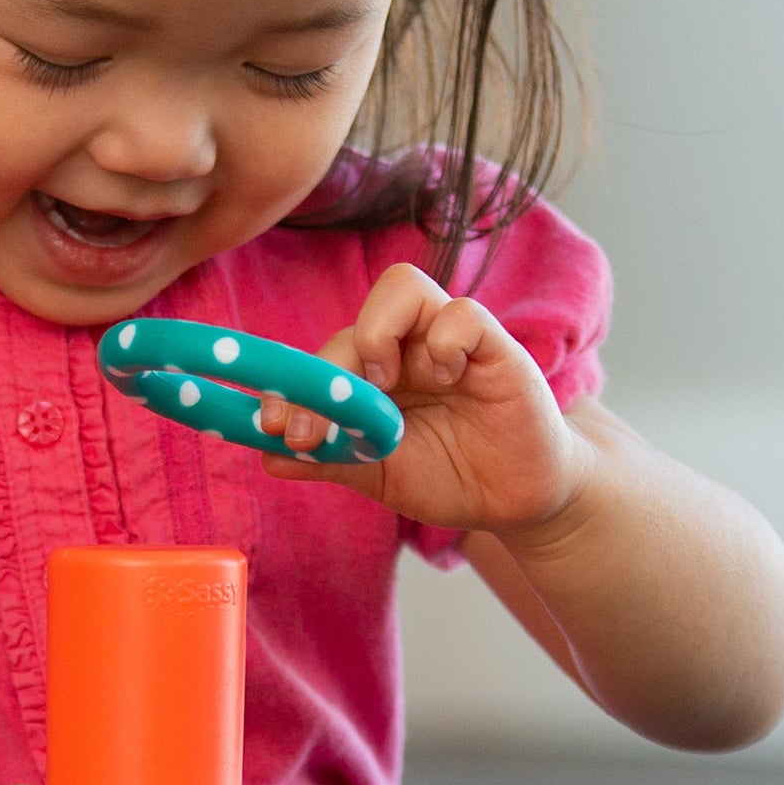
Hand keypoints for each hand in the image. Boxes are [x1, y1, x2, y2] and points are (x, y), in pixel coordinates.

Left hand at [259, 263, 593, 535]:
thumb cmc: (449, 476)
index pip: (322, 356)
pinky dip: (444, 342)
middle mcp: (406, 346)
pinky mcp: (495, 347)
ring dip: (378, 333)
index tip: (272, 423)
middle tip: (315, 430)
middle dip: (324, 376)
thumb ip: (330, 459)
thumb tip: (266, 457)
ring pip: (402, 285)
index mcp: (372, 373)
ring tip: (385, 386)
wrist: (517, 499)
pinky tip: (447, 380)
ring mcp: (448, 341)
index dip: (290, 384)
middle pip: (353, 323)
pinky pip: (462, 314)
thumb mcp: (379, 475)